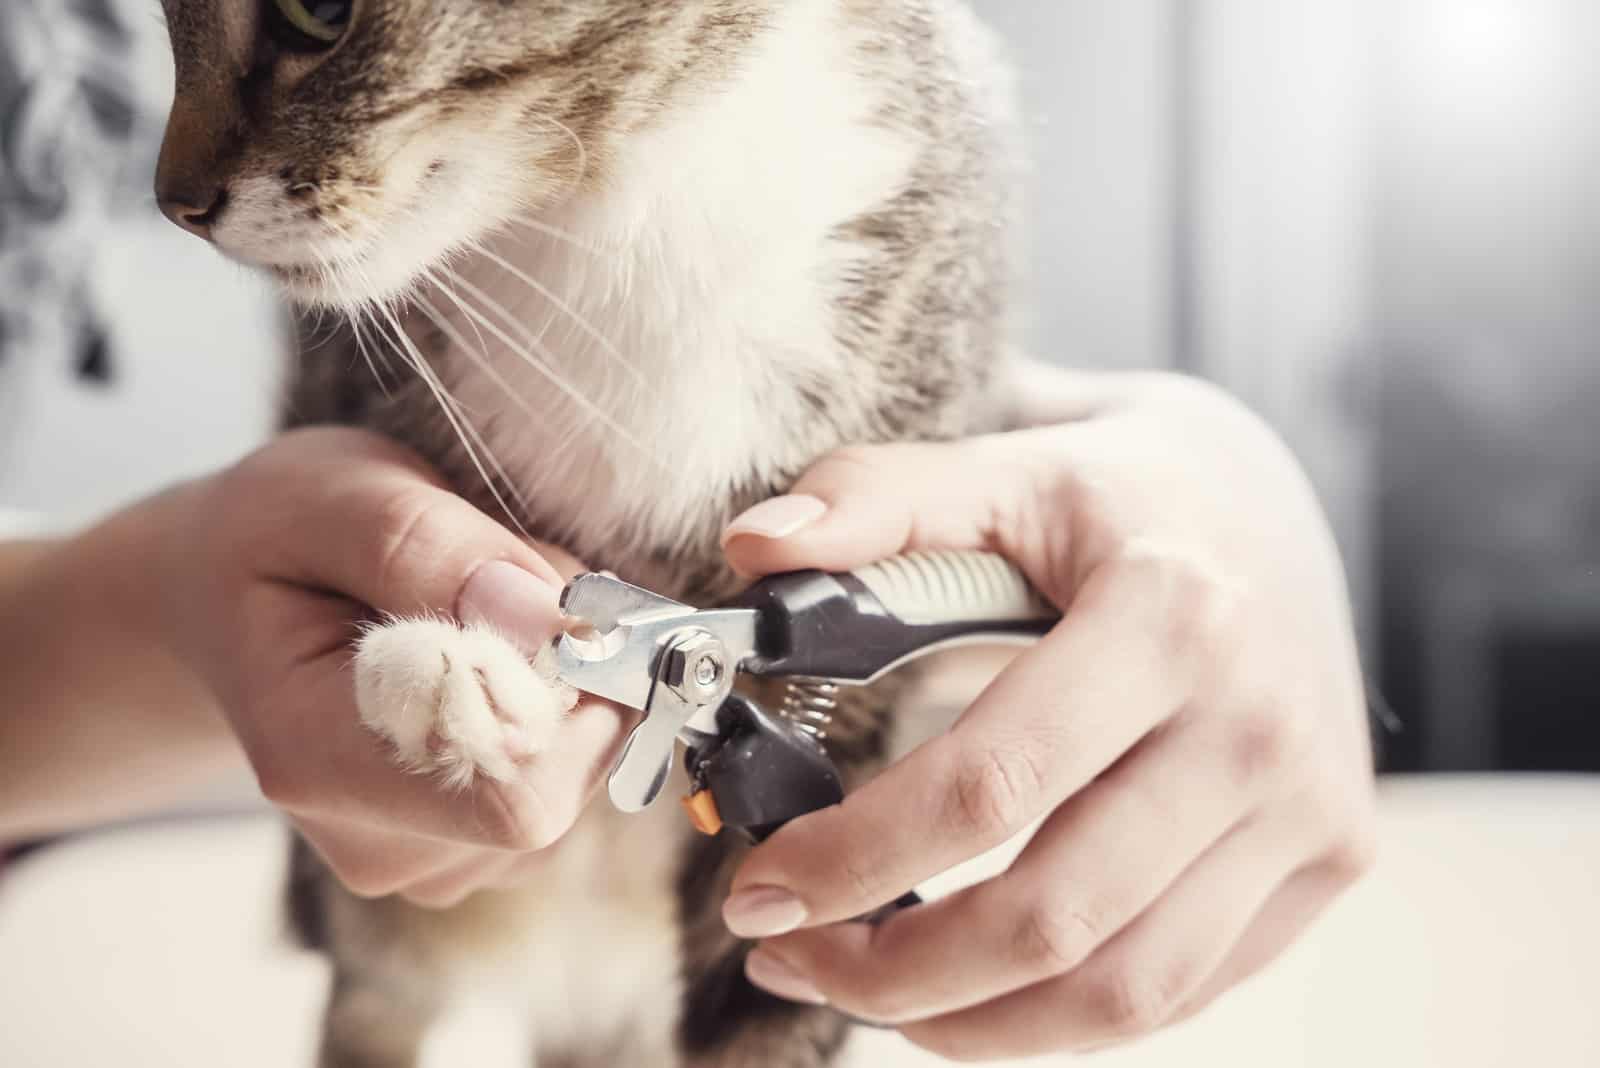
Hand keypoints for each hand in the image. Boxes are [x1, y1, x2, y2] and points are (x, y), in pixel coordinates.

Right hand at [160, 428, 630, 906]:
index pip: (510, 795)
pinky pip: (571, 780)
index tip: (549, 595)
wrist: (225, 598)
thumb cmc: (278, 539)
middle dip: (573, 672)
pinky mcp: (471, 851)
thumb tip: (548, 619)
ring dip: (567, 683)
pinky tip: (489, 664)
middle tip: (506, 584)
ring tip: (476, 619)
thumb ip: (428, 547)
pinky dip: (562, 710)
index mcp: (316, 761)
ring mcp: (425, 861)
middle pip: (559, 786)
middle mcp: (372, 840)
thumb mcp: (329, 495)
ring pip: (577, 778)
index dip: (570, 696)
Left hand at [718, 372, 1377, 1057]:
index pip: (991, 784)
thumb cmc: (1119, 498)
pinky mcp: (1328, 860)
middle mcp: (1256, 724)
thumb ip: (873, 501)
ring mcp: (1308, 805)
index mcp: (1168, 615)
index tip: (761, 887)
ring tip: (868, 992)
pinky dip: (1062, 1018)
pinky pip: (1182, 990)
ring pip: (1125, 992)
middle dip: (892, 971)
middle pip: (1056, 918)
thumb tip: (752, 545)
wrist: (1270, 511)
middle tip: (791, 956)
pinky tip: (977, 989)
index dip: (855, 858)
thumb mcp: (1002, 469)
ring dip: (971, 1022)